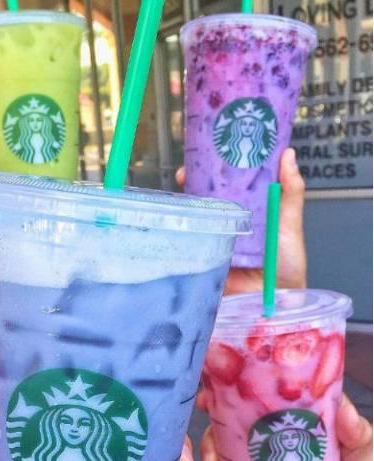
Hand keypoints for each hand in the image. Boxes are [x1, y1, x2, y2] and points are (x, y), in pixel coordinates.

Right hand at [176, 148, 306, 293]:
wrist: (277, 300)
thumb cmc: (287, 264)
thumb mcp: (290, 223)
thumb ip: (291, 192)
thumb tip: (288, 156)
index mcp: (247, 210)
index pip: (228, 185)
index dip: (215, 169)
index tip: (207, 154)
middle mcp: (228, 223)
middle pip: (204, 199)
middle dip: (191, 184)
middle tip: (184, 173)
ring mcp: (214, 241)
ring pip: (194, 220)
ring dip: (183, 207)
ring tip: (179, 196)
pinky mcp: (204, 261)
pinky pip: (190, 246)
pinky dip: (181, 236)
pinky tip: (176, 225)